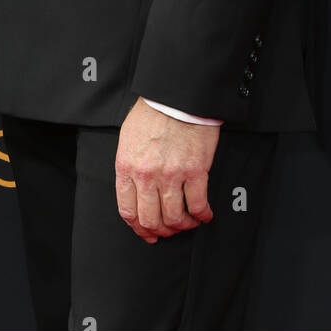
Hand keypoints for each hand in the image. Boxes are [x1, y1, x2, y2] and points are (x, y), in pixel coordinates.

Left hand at [114, 97, 219, 242]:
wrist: (176, 97)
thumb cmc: (152, 114)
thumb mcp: (128, 140)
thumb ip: (129, 168)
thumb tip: (135, 193)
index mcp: (126, 167)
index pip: (128, 210)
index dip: (138, 228)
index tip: (147, 233)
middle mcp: (146, 175)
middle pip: (151, 219)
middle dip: (160, 231)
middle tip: (169, 231)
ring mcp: (171, 175)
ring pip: (175, 217)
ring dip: (182, 225)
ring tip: (188, 222)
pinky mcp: (195, 172)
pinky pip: (198, 205)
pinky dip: (202, 215)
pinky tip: (204, 215)